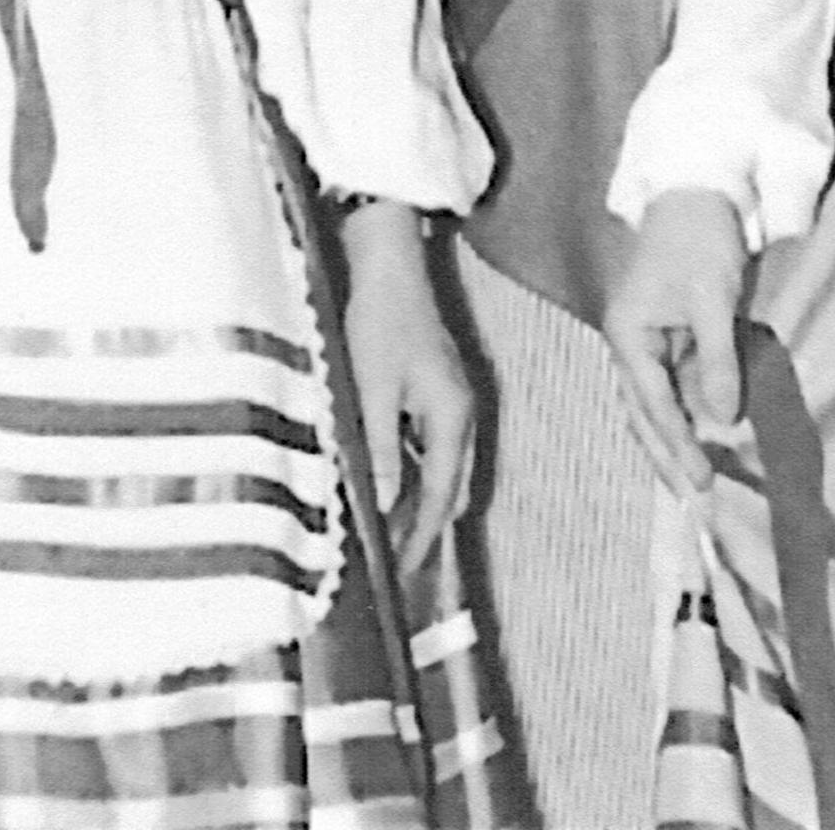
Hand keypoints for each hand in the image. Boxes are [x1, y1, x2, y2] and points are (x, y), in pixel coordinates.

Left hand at [337, 201, 475, 581]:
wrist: (389, 264)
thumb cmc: (380, 321)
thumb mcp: (373, 391)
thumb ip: (379, 450)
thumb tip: (381, 505)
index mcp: (452, 418)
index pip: (441, 496)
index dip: (422, 537)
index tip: (405, 570)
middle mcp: (461, 415)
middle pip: (450, 488)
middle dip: (426, 527)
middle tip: (395, 561)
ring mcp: (452, 402)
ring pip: (442, 469)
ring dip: (420, 501)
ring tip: (389, 532)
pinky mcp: (437, 392)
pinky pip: (432, 447)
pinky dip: (415, 472)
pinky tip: (389, 482)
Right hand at [601, 188, 749, 502]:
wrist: (696, 192)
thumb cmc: (700, 239)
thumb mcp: (712, 299)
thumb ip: (716, 359)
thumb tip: (722, 418)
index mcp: (628, 334)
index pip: (653, 403)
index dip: (678, 444)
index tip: (702, 480)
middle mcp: (628, 343)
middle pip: (642, 413)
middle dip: (665, 456)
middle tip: (694, 499)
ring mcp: (644, 342)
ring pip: (651, 405)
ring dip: (669, 443)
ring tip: (691, 482)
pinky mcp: (664, 337)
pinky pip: (667, 389)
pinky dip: (679, 417)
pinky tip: (695, 440)